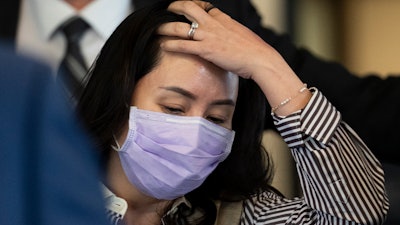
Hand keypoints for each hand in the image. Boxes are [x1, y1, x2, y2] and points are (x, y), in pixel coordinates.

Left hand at [158, 0, 310, 115]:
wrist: (260, 59)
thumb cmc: (255, 51)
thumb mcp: (243, 36)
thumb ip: (232, 34)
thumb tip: (230, 39)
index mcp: (224, 19)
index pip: (205, 6)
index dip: (194, 5)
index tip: (188, 7)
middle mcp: (214, 24)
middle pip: (189, 8)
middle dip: (176, 6)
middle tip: (169, 9)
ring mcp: (208, 36)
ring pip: (180, 26)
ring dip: (166, 27)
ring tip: (157, 29)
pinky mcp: (206, 50)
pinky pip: (182, 45)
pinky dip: (170, 45)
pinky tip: (163, 46)